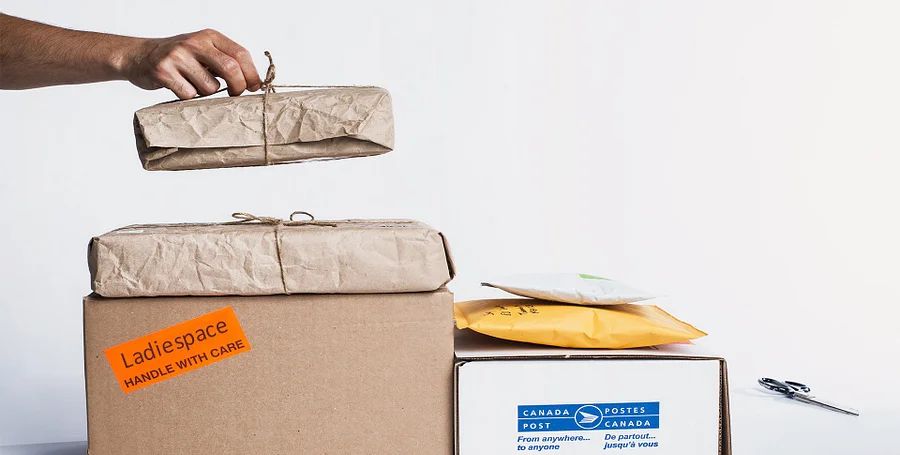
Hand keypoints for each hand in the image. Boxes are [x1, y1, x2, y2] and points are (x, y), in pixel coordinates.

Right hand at [119, 29, 261, 98]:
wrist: (139, 55)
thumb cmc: (179, 58)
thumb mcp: (203, 51)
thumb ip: (225, 61)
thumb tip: (254, 83)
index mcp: (209, 36)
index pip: (240, 54)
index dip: (251, 74)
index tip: (254, 87)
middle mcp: (194, 42)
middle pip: (230, 68)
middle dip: (237, 87)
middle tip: (234, 94)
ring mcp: (177, 56)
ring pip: (210, 86)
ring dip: (207, 93)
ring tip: (194, 84)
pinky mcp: (163, 71)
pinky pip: (189, 94)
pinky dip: (189, 97)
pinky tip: (179, 87)